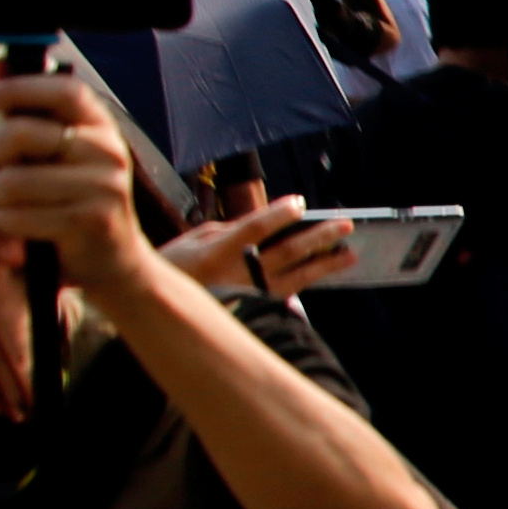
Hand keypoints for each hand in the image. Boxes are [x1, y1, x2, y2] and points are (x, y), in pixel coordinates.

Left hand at [0, 76, 152, 288]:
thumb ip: (30, 111)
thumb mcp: (61, 150)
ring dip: (2, 197)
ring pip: (11, 181)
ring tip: (24, 203)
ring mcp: (103, 188)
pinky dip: (10, 224)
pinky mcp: (88, 222)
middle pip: (22, 133)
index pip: (64, 91)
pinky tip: (32, 226)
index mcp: (102, 128)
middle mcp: (109, 152)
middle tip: (3, 165)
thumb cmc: (77, 197)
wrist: (116, 257)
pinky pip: (16, 217)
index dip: (19, 88)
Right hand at [158, 197, 354, 300]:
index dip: (277, 216)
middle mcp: (235, 275)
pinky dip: (308, 277)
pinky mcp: (252, 303)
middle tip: (345, 225)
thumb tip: (267, 224)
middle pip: (283, 253)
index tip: (299, 203)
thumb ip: (233, 230)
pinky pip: (286, 290)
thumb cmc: (176, 264)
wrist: (157, 305)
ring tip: (350, 254)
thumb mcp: (196, 239)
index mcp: (216, 254)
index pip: (252, 230)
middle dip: (317, 238)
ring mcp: (246, 292)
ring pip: (294, 278)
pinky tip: (327, 268)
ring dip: (324, 265)